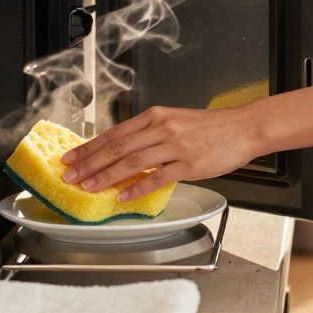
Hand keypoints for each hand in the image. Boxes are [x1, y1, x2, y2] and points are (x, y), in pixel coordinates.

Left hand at [60, 106, 262, 200]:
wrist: (242, 128)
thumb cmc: (211, 128)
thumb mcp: (175, 121)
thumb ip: (150, 134)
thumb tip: (123, 151)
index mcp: (155, 116)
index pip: (114, 133)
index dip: (89, 147)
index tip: (70, 158)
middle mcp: (162, 127)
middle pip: (117, 147)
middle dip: (89, 163)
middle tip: (70, 176)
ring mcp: (175, 145)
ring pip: (131, 162)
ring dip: (106, 176)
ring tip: (89, 187)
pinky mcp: (188, 163)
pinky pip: (157, 177)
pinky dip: (137, 188)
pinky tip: (124, 196)